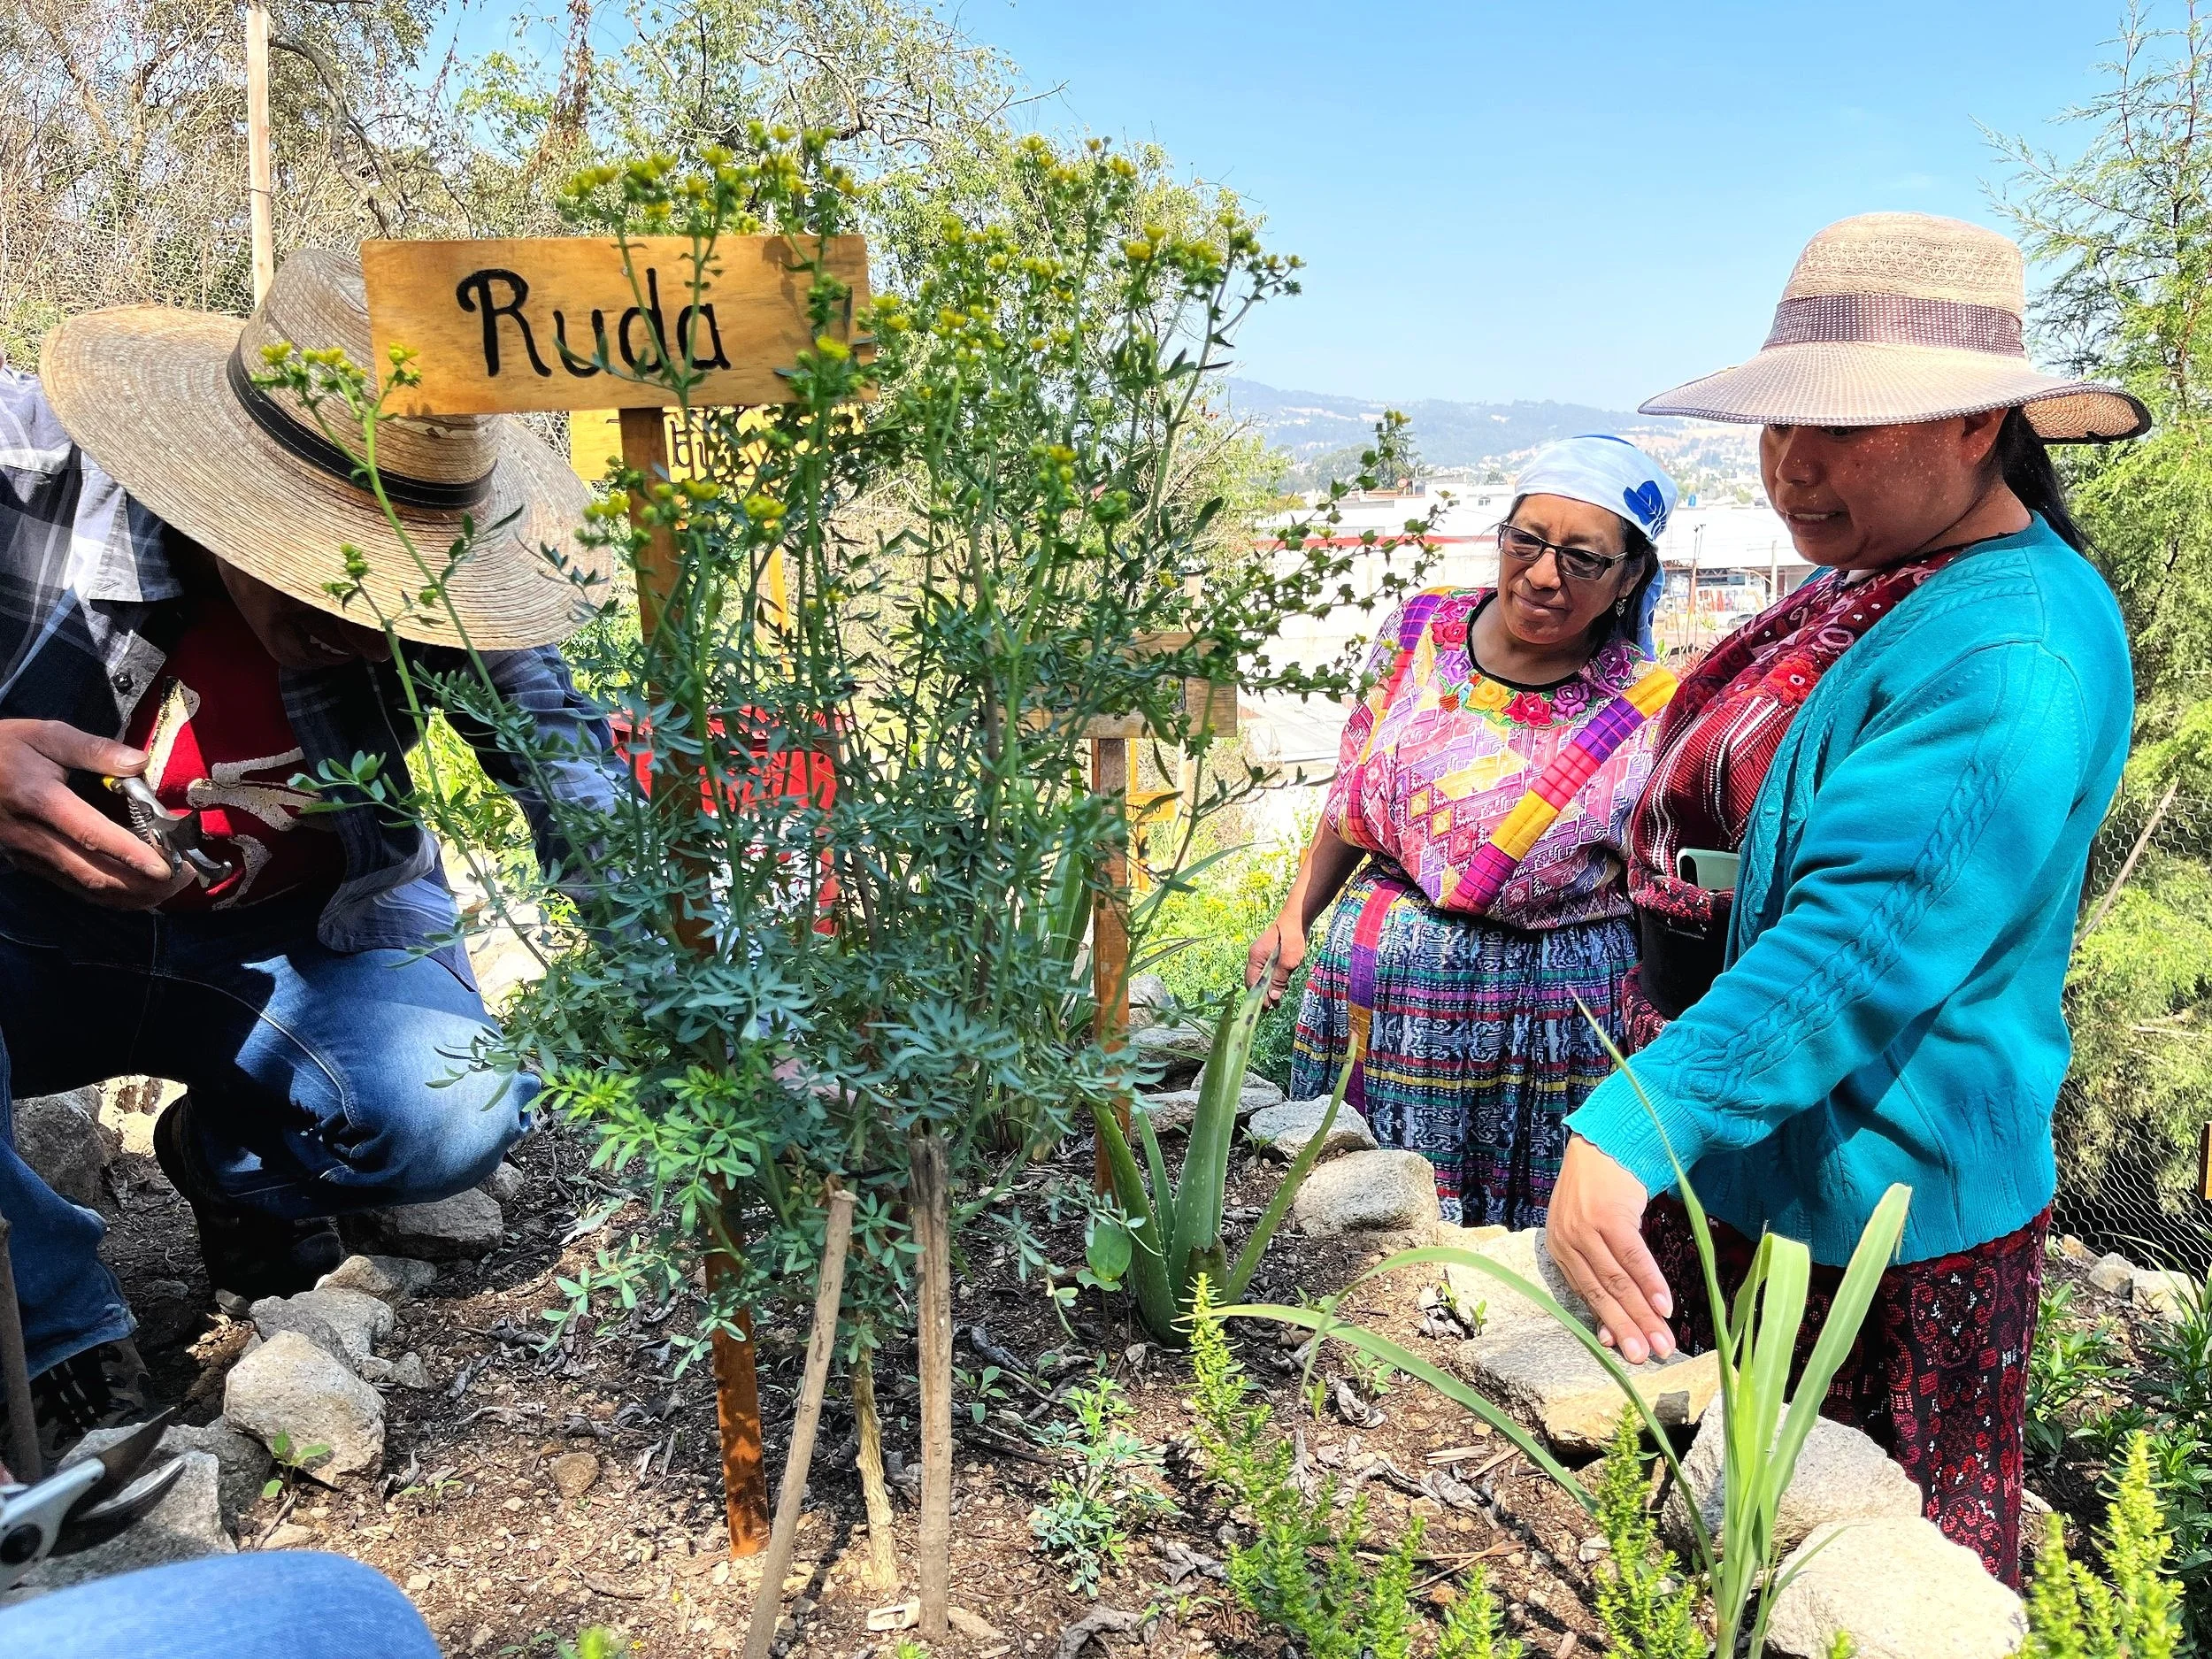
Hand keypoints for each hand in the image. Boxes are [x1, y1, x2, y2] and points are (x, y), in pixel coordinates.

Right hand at [0, 720, 186, 907]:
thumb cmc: (3, 748)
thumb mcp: (44, 734)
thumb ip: (93, 749)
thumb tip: (139, 761)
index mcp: (40, 799)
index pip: (91, 834)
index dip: (130, 853)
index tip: (166, 866)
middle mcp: (33, 835)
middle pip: (92, 871)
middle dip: (141, 883)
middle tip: (182, 878)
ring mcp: (28, 853)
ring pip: (84, 885)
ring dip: (129, 894)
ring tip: (168, 889)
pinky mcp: (27, 862)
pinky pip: (71, 886)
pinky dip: (107, 895)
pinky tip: (136, 892)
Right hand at [1245, 913, 1307, 1007]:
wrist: (1297, 918)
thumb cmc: (1292, 938)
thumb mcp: (1288, 962)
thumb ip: (1279, 979)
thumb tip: (1273, 997)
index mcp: (1255, 957)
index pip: (1253, 982)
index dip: (1259, 996)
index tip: (1268, 1008)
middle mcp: (1255, 956)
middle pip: (1255, 980)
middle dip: (1263, 994)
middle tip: (1272, 1007)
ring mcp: (1262, 954)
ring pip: (1262, 975)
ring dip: (1270, 987)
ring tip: (1279, 999)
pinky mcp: (1270, 952)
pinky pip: (1268, 969)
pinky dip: (1274, 979)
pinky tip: (1283, 985)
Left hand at [1545, 1134, 1675, 1364]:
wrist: (1603, 1144)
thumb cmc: (1598, 1192)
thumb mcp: (1587, 1231)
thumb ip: (1596, 1271)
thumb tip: (1609, 1326)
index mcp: (1559, 1248)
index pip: (1585, 1294)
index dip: (1608, 1324)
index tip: (1628, 1353)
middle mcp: (1567, 1240)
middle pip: (1601, 1293)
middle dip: (1628, 1329)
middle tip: (1650, 1358)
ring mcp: (1586, 1228)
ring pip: (1618, 1280)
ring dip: (1643, 1314)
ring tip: (1663, 1340)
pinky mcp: (1608, 1215)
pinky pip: (1633, 1256)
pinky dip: (1651, 1283)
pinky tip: (1665, 1305)